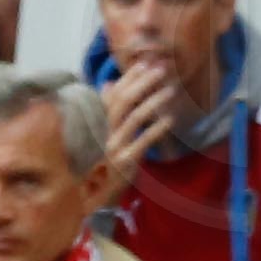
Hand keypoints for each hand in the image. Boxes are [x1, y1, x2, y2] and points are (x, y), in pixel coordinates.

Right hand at [97, 55, 181, 190]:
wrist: (89, 196)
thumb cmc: (96, 161)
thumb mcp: (97, 133)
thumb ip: (102, 108)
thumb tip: (109, 83)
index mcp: (94, 123)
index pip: (111, 94)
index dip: (128, 78)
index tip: (144, 64)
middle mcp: (101, 133)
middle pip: (123, 101)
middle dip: (143, 83)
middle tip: (161, 70)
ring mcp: (112, 147)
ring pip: (135, 117)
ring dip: (154, 101)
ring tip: (171, 90)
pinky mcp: (124, 162)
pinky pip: (144, 141)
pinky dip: (158, 128)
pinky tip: (170, 118)